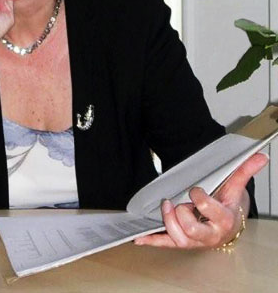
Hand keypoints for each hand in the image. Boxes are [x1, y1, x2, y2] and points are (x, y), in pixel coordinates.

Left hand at [134, 152, 268, 248]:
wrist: (228, 224)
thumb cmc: (229, 204)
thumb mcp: (236, 186)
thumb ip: (245, 170)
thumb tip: (261, 156)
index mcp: (224, 220)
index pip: (212, 212)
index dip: (201, 200)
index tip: (195, 189)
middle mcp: (209, 234)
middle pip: (193, 230)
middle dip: (183, 214)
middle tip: (179, 201)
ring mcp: (194, 240)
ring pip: (178, 238)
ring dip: (168, 221)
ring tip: (167, 205)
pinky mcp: (182, 242)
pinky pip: (165, 244)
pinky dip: (152, 241)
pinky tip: (138, 238)